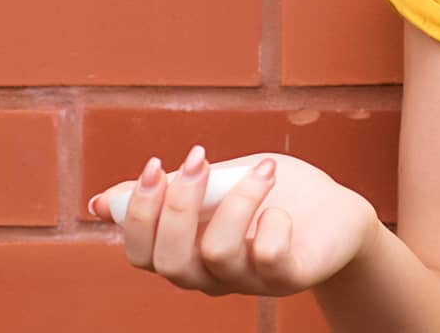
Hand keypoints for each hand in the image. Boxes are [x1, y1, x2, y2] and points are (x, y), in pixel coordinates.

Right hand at [86, 145, 380, 297]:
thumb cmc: (275, 194)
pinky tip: (281, 208)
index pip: (140, 254)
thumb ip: (173, 190)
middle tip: (200, 157)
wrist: (339, 213)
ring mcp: (249, 282)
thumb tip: (100, 203)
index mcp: (187, 254)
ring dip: (236, 200)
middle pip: (167, 261)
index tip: (156, 163)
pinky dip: (271, 222)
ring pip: (215, 252)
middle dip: (176, 205)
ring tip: (264, 169)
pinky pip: (266, 256)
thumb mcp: (221, 184)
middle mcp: (210, 276)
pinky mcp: (288, 278)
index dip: (138, 214)